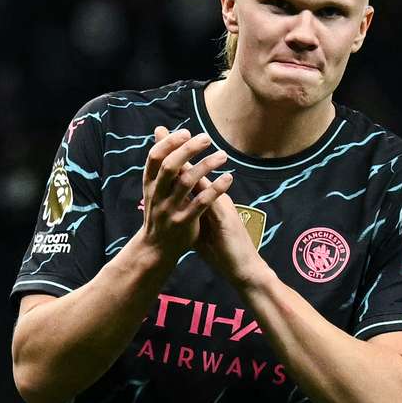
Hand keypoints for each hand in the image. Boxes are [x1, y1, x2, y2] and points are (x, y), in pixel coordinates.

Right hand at [139, 127, 231, 261]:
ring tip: (223, 155)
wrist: (156, 248)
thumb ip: (161, 160)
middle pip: (171, 167)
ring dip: (206, 166)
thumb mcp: (155, 186)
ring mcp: (170, 210)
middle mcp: (157, 195)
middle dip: (188, 150)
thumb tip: (160, 129)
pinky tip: (228, 178)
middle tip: (207, 138)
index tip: (186, 132)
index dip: (169, 143)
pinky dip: (216, 189)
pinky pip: (202, 203)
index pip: (155, 158)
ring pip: (187, 183)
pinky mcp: (184, 223)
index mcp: (150, 184)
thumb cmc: (159, 210)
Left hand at [149, 130, 266, 287]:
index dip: (174, 160)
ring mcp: (222, 205)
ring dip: (188, 166)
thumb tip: (174, 208)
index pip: (189, 176)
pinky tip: (191, 180)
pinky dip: (203, 188)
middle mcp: (215, 198)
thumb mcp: (202, 229)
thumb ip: (190, 214)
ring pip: (203, 181)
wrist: (243, 268)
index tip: (158, 143)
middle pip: (194, 171)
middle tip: (161, 134)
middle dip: (177, 154)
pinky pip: (213, 198)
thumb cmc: (221, 250)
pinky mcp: (226, 217)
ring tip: (173, 150)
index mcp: (208, 200)